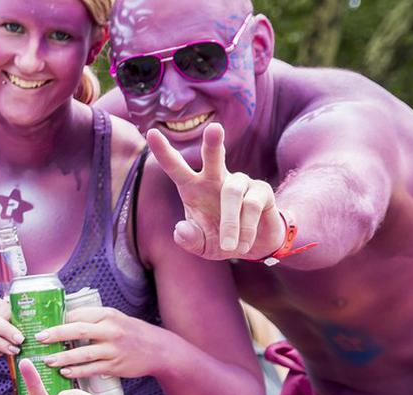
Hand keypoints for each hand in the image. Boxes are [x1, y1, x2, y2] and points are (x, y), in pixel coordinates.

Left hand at [36, 305, 159, 379]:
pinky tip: (65, 372)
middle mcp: (111, 330)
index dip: (59, 319)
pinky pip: (92, 369)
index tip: (43, 324)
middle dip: (56, 334)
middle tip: (39, 338)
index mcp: (108, 315)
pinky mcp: (115, 366)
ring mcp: (113, 349)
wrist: (159, 349)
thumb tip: (63, 319)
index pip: (79, 314)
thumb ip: (93, 319)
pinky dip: (77, 371)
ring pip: (83, 353)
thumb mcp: (115, 319)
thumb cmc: (131, 332)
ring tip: (47, 360)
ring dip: (63, 357)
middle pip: (78, 330)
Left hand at [147, 124, 286, 259]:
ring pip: (232, 193)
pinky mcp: (261, 190)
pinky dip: (245, 229)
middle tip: (214, 128)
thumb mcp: (201, 246)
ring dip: (229, 224)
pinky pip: (251, 206)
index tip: (151, 132)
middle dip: (213, 144)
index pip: (175, 167)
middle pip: (213, 157)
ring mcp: (240, 181)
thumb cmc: (220, 240)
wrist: (253, 247)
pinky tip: (244, 244)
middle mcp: (216, 179)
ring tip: (229, 247)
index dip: (163, 151)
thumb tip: (181, 228)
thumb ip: (189, 240)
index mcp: (193, 188)